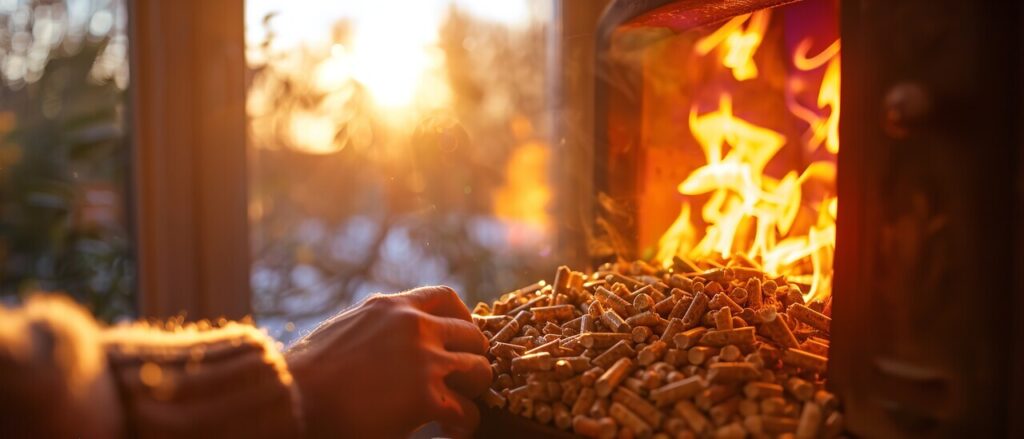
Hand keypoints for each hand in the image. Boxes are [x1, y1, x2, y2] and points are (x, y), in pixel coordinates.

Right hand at [286, 286, 491, 438]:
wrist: (290, 397)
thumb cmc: (306, 373)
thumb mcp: (345, 330)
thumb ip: (376, 328)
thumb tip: (387, 341)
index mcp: (391, 307)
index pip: (446, 297)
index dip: (463, 319)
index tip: (461, 339)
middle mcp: (414, 326)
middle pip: (472, 335)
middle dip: (472, 358)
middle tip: (461, 381)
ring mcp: (423, 360)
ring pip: (479, 370)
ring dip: (472, 391)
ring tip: (458, 406)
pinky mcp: (425, 397)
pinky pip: (466, 411)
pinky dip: (464, 423)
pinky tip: (451, 430)